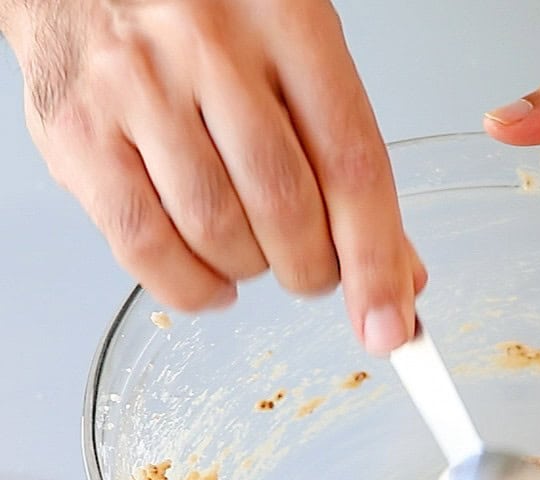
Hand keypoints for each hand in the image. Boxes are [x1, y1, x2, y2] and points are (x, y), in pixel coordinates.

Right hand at [2, 0, 423, 352]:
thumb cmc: (205, 18)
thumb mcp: (299, 61)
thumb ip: (349, 163)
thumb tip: (402, 277)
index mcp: (286, 20)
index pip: (351, 166)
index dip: (376, 263)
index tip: (389, 326)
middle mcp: (207, 45)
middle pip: (286, 208)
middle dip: (313, 270)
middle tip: (314, 270)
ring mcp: (134, 85)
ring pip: (219, 234)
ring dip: (252, 271)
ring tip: (254, 251)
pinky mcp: (76, 130)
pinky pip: (144, 247)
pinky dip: (191, 287)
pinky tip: (212, 279)